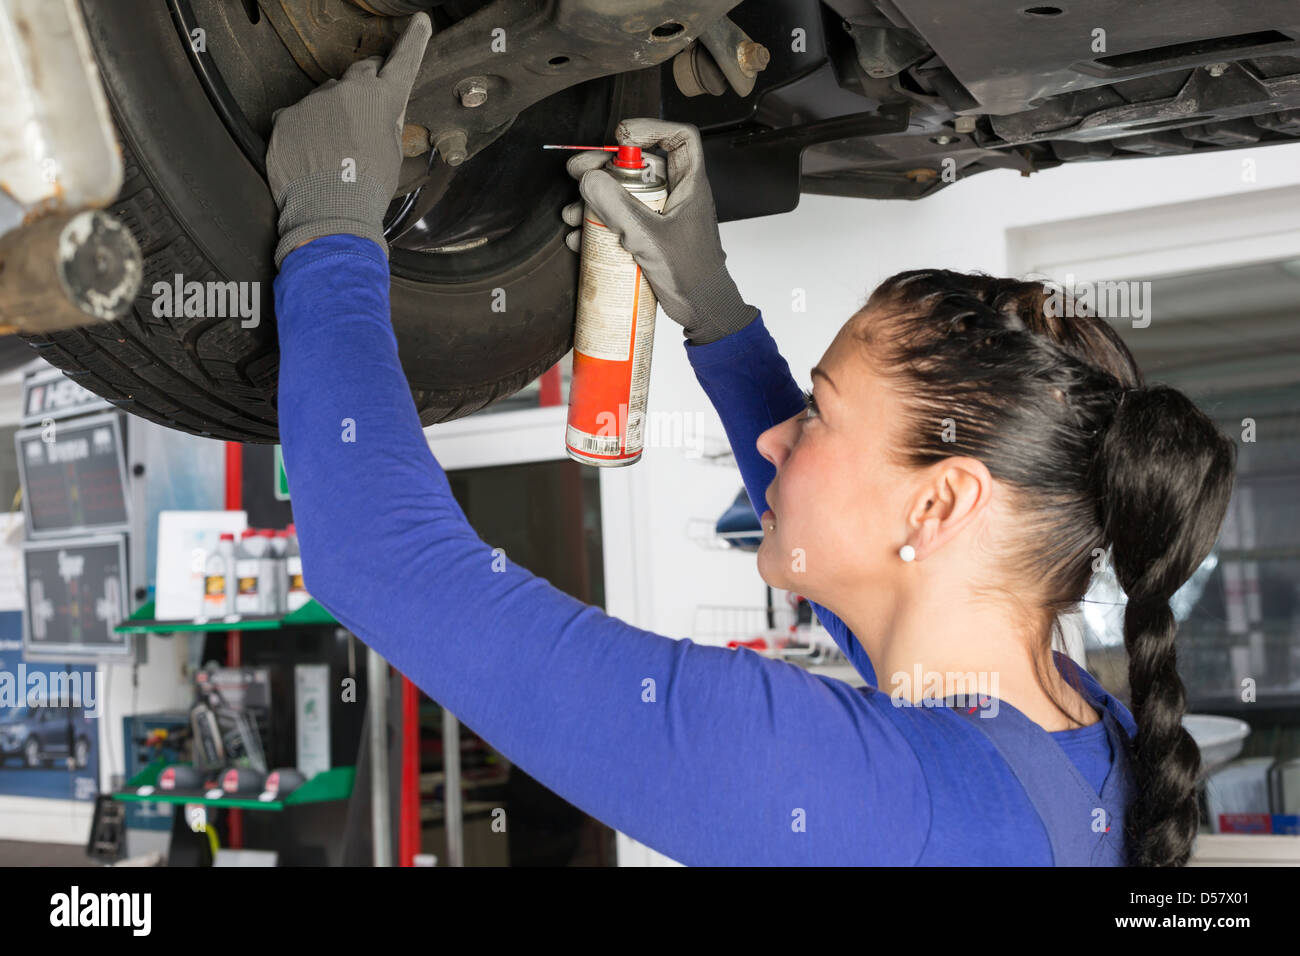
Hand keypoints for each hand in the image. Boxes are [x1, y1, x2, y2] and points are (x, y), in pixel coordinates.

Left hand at [266, 11, 431, 267]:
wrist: (328, 215)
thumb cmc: (367, 189)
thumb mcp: (392, 154)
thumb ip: (387, 122)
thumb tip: (379, 111)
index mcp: (381, 100)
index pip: (403, 62)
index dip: (414, 41)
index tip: (420, 22)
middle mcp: (347, 91)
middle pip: (360, 73)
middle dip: (366, 86)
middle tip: (366, 113)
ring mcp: (313, 102)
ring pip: (326, 96)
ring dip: (333, 112)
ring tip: (335, 149)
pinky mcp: (286, 116)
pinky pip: (299, 116)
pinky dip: (306, 130)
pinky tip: (312, 155)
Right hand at [562, 118, 757, 344]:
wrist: (703, 311)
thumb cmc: (692, 275)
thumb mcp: (650, 238)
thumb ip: (619, 208)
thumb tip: (589, 179)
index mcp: (690, 184)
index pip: (679, 137)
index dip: (651, 128)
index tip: (620, 138)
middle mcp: (676, 194)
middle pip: (639, 164)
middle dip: (605, 166)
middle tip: (577, 172)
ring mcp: (661, 215)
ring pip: (624, 193)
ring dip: (595, 199)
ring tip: (572, 214)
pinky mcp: (649, 235)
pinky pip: (621, 219)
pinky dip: (599, 224)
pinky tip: (579, 237)